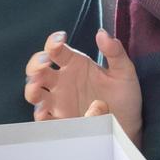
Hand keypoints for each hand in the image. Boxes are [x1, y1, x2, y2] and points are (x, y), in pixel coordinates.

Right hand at [24, 29, 141, 140]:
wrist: (127, 126)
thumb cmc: (124, 97)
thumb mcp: (124, 72)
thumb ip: (115, 52)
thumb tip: (102, 33)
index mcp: (74, 64)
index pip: (56, 49)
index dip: (53, 42)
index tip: (60, 40)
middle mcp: (62, 81)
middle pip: (38, 69)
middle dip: (36, 64)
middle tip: (45, 62)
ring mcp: (58, 102)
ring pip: (35, 93)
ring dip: (32, 88)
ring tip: (37, 87)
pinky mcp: (60, 121)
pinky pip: (45, 119)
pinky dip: (41, 115)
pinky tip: (45, 112)